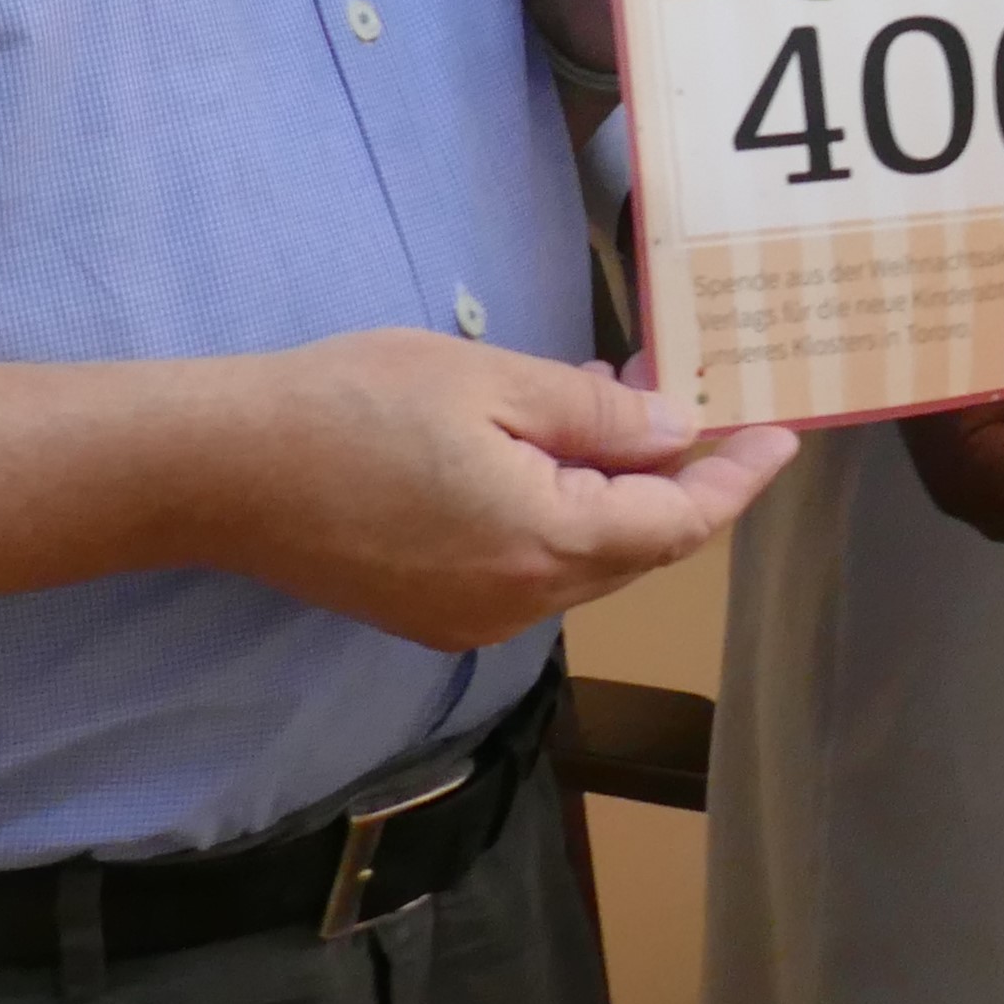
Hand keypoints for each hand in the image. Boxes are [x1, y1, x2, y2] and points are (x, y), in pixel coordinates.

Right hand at [214, 330, 794, 649]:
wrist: (223, 470)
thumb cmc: (353, 406)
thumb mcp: (489, 382)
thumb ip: (595, 415)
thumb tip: (675, 432)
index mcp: (546, 544)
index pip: (679, 524)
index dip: (736, 479)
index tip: (780, 434)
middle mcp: (521, 604)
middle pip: (638, 550)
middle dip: (679, 479)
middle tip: (696, 397)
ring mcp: (473, 621)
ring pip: (583, 561)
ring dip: (616, 494)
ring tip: (620, 405)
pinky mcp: (432, 615)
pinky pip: (530, 570)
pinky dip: (561, 516)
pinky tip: (548, 454)